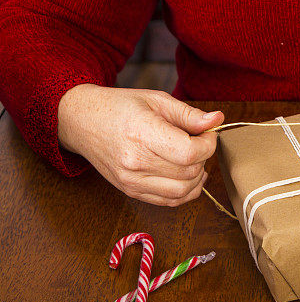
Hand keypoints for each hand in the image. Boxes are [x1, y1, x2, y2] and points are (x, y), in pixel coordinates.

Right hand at [57, 84, 223, 205]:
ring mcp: (132, 181)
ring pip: (183, 192)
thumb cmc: (119, 107)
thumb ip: (188, 114)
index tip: (207, 134)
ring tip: (193, 159)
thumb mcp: (156, 100)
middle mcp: (135, 162)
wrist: (82, 122)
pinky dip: (185, 191)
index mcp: (142, 134)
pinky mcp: (131, 191)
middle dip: (204, 158)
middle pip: (189, 172)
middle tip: (198, 143)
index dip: (208, 145)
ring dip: (197, 177)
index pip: (190, 153)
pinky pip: (169, 201)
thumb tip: (216, 120)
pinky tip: (186, 175)